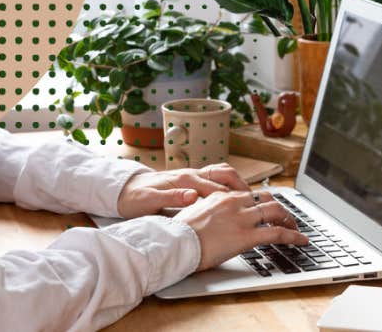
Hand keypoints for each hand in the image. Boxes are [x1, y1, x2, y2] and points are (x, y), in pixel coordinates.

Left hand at [116, 163, 250, 218]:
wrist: (124, 190)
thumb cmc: (135, 198)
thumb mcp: (149, 201)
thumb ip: (171, 198)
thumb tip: (192, 196)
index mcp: (184, 179)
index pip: (215, 186)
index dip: (233, 197)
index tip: (248, 207)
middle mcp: (191, 174)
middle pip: (225, 173)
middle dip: (242, 186)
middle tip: (257, 201)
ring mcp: (192, 176)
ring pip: (223, 174)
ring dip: (238, 184)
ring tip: (251, 199)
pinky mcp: (191, 181)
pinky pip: (216, 179)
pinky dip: (229, 186)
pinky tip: (235, 199)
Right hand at [174, 190, 306, 269]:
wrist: (174, 243)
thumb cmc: (179, 234)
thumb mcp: (194, 216)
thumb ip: (209, 213)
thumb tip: (215, 221)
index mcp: (221, 196)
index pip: (249, 194)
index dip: (262, 202)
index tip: (267, 210)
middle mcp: (233, 202)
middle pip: (266, 198)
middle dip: (279, 208)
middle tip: (286, 217)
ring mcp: (241, 218)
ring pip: (275, 212)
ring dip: (289, 219)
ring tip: (296, 228)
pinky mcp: (246, 236)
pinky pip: (276, 233)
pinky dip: (292, 236)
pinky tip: (300, 240)